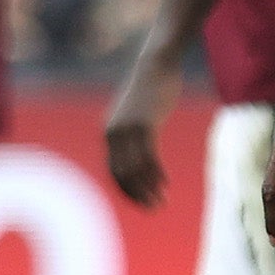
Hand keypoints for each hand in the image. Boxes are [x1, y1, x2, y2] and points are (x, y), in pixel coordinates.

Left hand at [103, 49, 179, 207]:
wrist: (156, 64)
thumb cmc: (149, 90)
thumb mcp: (135, 114)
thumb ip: (134, 133)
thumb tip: (139, 152)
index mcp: (109, 133)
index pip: (114, 172)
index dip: (128, 191)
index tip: (142, 203)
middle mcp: (114, 133)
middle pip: (122, 175)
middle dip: (138, 196)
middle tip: (153, 210)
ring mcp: (128, 129)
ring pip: (136, 169)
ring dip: (148, 189)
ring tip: (161, 202)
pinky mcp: (144, 124)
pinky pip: (149, 156)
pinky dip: (156, 174)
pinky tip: (165, 184)